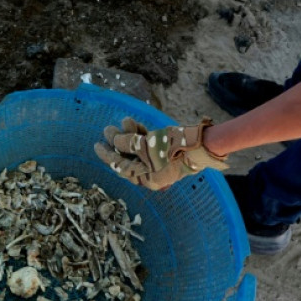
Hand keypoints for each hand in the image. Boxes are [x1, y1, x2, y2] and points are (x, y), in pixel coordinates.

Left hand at [94, 117, 228, 190]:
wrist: (203, 144)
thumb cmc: (172, 148)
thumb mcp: (145, 146)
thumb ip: (126, 143)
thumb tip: (113, 139)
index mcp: (147, 180)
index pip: (121, 167)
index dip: (107, 155)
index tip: (96, 145)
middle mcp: (152, 173)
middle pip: (128, 158)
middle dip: (118, 142)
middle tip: (107, 129)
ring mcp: (159, 162)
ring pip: (138, 149)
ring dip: (129, 135)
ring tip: (124, 121)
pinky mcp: (166, 150)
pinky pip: (148, 144)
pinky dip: (140, 134)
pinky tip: (133, 122)